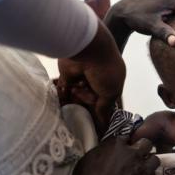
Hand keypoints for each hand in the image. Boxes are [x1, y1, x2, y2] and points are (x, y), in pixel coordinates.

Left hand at [58, 19, 124, 133]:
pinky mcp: (67, 75)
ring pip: (79, 96)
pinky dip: (63, 97)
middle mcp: (97, 79)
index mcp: (112, 81)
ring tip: (77, 96)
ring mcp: (82, 77)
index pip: (108, 100)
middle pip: (93, 99)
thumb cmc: (105, 70)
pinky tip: (61, 107)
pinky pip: (65, 90)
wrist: (87, 49)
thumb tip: (104, 125)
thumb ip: (105, 109)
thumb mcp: (111, 92)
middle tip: (88, 100)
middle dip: (89, 103)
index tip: (99, 125)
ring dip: (77, 100)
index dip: (104, 111)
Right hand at [63, 137, 160, 174]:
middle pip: (147, 143)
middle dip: (143, 149)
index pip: (127, 138)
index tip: (124, 150)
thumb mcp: (90, 157)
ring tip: (142, 172)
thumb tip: (109, 148)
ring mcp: (144, 170)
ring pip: (155, 160)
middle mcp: (134, 154)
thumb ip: (103, 149)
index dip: (126, 145)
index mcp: (118, 145)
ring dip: (149, 164)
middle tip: (137, 158)